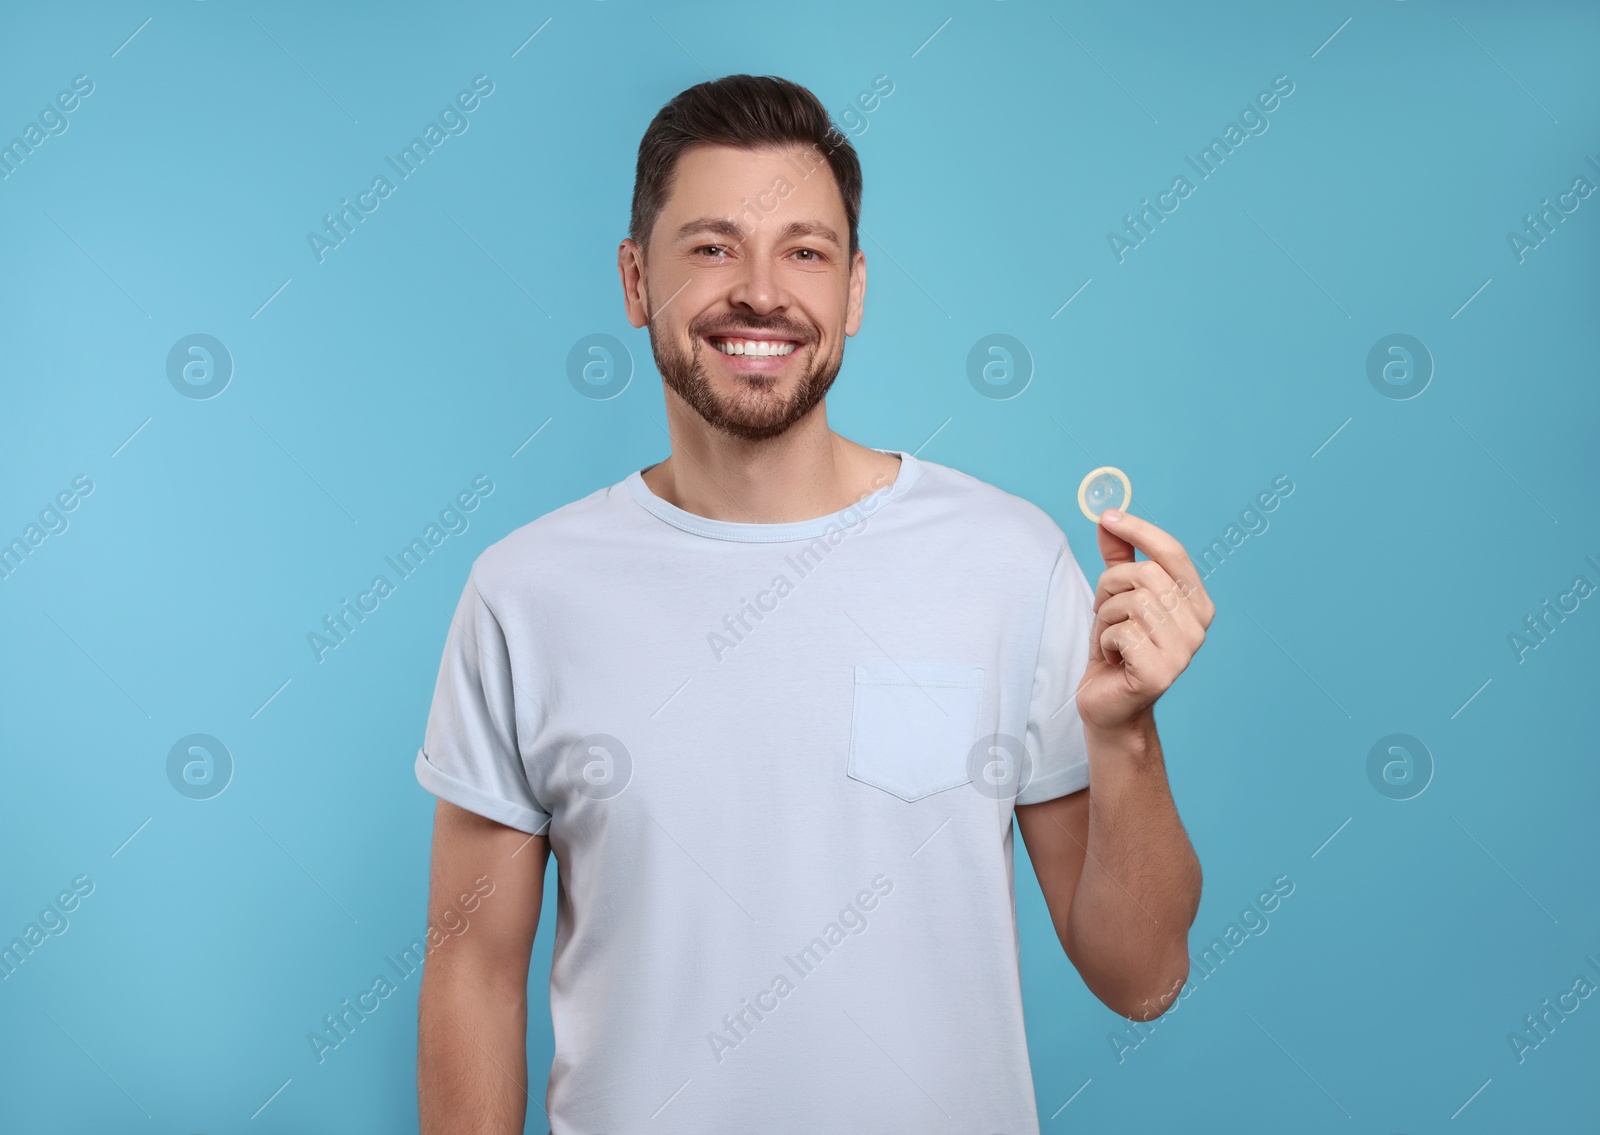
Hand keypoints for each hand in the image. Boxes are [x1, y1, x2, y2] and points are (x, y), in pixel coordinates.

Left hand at [1077, 509, 1214, 733]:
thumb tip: (1108, 516)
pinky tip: (1113, 659)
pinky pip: (1121, 633)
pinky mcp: (1161, 673)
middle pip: (1145, 574)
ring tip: (1110, 638)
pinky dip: (1104, 642)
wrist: (1109, 704)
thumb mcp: (1115, 596)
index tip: (1108, 516)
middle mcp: (1198, 626)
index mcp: (1196, 602)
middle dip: (1110, 586)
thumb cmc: (1116, 649)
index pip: (1173, 553)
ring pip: (1131, 602)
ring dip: (1106, 617)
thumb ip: (1118, 557)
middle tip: (1104, 611)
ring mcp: (1184, 652)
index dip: (1139, 530)